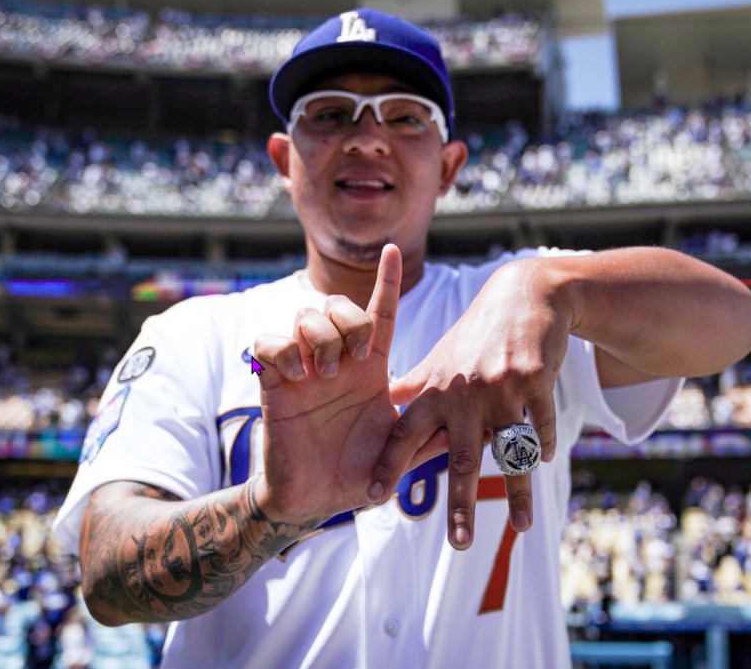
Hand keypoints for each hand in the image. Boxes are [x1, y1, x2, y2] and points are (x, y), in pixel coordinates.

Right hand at [253, 244, 448, 524]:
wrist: (313, 499)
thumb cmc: (356, 474)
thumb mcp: (399, 451)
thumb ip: (433, 434)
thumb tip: (483, 425)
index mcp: (369, 369)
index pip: (379, 313)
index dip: (386, 281)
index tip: (393, 250)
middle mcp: (336, 360)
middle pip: (339, 304)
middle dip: (350, 319)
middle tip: (358, 358)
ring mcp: (303, 367)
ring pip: (305, 314)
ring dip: (321, 336)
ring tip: (328, 372)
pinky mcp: (273, 380)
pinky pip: (266, 341)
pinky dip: (283, 351)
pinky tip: (298, 378)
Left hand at [366, 259, 570, 548]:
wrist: (523, 296)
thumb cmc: (475, 335)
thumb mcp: (439, 357)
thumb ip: (412, 387)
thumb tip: (382, 407)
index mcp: (435, 389)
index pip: (404, 433)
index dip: (387, 464)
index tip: (371, 496)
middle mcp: (464, 392)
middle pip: (462, 457)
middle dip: (461, 504)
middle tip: (459, 544)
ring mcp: (502, 387)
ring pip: (509, 450)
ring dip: (518, 492)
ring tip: (520, 528)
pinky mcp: (536, 380)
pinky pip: (539, 426)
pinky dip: (543, 447)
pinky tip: (545, 461)